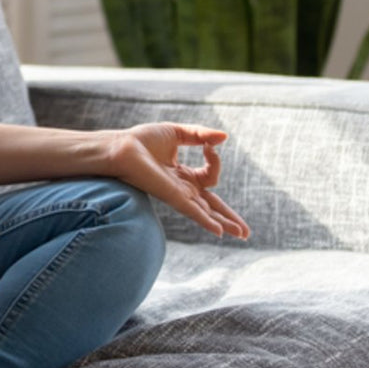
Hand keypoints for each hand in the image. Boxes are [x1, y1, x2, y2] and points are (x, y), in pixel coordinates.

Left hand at [106, 123, 250, 239]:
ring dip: (225, 223)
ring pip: (207, 212)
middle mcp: (182, 188)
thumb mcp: (177, 133)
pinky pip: (193, 211)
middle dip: (229, 218)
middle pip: (211, 206)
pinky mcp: (172, 197)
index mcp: (182, 175)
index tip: (209, 145)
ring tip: (242, 234)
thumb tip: (224, 138)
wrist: (122, 147)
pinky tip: (220, 231)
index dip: (215, 161)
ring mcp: (178, 194)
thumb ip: (200, 135)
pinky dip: (207, 220)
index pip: (209, 176)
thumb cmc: (142, 140)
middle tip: (246, 232)